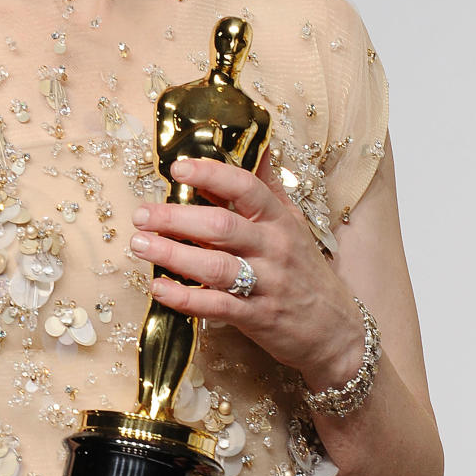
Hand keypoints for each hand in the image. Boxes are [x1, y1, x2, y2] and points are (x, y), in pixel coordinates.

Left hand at [130, 155, 362, 388]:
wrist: (336, 331)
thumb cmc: (305, 271)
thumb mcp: (292, 224)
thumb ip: (266, 187)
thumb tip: (256, 144)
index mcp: (279, 220)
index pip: (246, 188)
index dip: (211, 174)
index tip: (178, 168)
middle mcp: (273, 248)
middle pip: (221, 226)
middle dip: (176, 218)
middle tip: (141, 213)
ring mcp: (266, 284)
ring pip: (214, 266)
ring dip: (172, 255)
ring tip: (139, 245)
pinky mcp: (257, 318)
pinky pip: (216, 306)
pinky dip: (185, 298)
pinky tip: (158, 289)